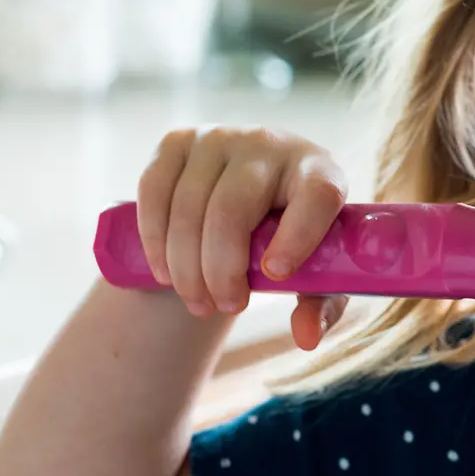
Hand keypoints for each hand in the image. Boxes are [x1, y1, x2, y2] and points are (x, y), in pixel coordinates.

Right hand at [135, 126, 349, 350]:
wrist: (253, 194)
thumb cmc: (293, 237)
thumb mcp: (318, 271)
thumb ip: (321, 306)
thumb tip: (305, 337)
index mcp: (319, 171)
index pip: (316, 196)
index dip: (297, 236)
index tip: (276, 275)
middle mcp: (270, 144)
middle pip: (232, 210)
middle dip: (221, 270)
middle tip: (224, 306)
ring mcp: (219, 138)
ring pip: (188, 207)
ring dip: (185, 266)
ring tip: (198, 300)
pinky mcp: (178, 142)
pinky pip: (153, 191)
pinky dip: (155, 240)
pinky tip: (165, 272)